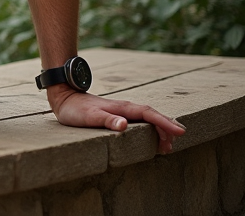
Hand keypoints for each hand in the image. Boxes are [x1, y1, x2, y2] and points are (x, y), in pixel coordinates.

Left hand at [48, 87, 185, 152]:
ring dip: (159, 130)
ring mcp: (122, 111)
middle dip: (166, 129)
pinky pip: (140, 121)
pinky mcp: (118, 115)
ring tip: (166, 147)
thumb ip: (106, 120)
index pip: (149, 115)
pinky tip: (150, 138)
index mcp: (122, 108)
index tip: (179, 132)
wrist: (65, 98)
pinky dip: (149, 129)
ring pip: (147, 119)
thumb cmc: (76, 109)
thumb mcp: (89, 117)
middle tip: (172, 146)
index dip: (164, 123)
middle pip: (152, 117)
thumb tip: (124, 125)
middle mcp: (125, 108)